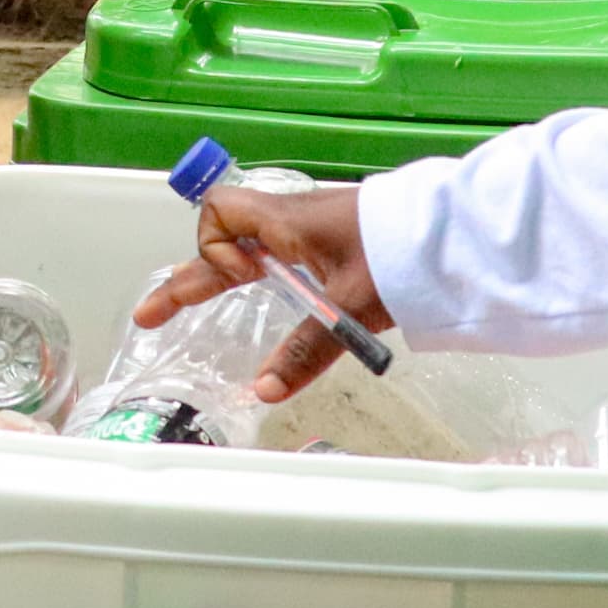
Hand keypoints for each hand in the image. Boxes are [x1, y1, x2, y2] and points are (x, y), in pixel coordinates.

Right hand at [131, 183, 386, 400]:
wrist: (453, 233)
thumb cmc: (397, 253)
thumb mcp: (348, 308)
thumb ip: (304, 350)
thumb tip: (262, 391)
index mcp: (285, 221)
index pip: (218, 215)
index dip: (214, 250)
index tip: (239, 280)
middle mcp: (290, 221)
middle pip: (223, 240)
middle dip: (189, 277)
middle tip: (154, 314)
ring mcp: (311, 230)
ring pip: (250, 247)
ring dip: (222, 273)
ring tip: (194, 302)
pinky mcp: (333, 242)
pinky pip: (278, 254)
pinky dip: (259, 273)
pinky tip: (266, 296)